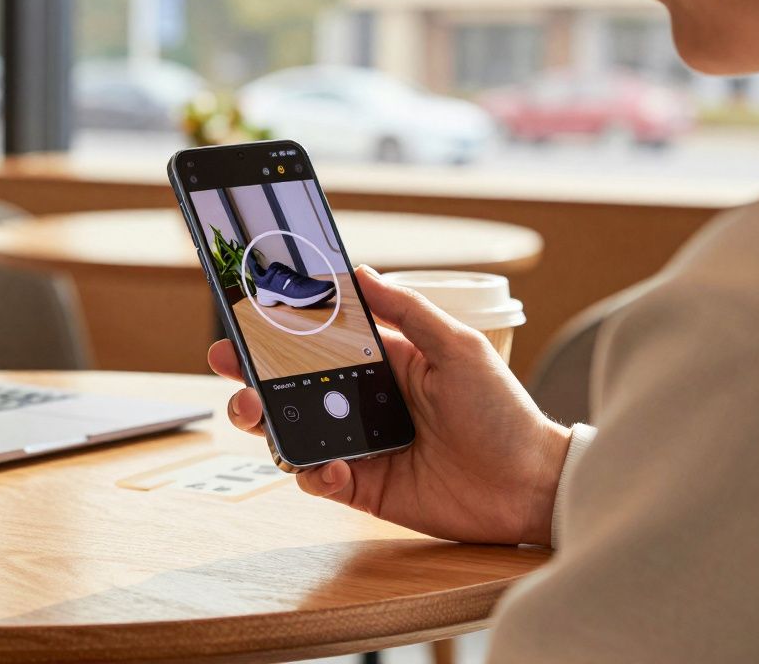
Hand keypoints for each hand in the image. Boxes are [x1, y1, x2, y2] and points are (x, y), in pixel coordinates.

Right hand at [209, 265, 570, 545]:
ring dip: (265, 422)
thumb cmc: (504, 413)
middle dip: (250, 374)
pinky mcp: (359, 488)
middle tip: (229, 364)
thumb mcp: (459, 348)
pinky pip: (315, 479)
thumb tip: (360, 270)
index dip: (276, 329)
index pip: (316, 340)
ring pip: (289, 432)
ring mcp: (356, 445)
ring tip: (259, 414)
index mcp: (380, 362)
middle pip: (288, 386)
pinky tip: (331, 469)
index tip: (241, 315)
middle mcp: (360, 402)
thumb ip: (407, 311)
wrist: (529, 487)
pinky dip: (312, 474)